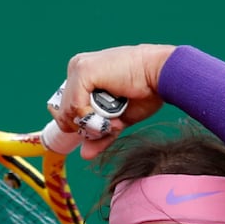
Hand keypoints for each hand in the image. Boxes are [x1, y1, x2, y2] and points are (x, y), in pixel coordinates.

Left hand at [57, 44, 175, 159]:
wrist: (161, 75)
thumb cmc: (145, 93)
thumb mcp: (117, 120)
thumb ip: (99, 135)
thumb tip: (84, 155)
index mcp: (82, 76)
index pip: (65, 109)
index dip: (81, 125)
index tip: (103, 126)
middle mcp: (76, 69)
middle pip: (63, 113)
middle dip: (86, 127)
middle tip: (112, 124)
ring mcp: (78, 68)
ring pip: (68, 112)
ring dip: (92, 124)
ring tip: (115, 119)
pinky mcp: (83, 71)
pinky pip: (75, 107)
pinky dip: (92, 116)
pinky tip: (111, 112)